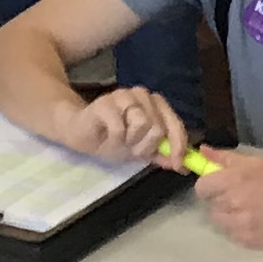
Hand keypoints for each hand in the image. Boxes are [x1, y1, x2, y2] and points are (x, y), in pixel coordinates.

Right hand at [54, 85, 191, 164]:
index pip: (174, 124)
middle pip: (158, 127)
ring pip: (142, 123)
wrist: (81, 133)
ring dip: (130, 142)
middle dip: (146, 147)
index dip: (179, 146)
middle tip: (132, 150)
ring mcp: (123, 95)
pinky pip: (119, 128)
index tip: (179, 166)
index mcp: (155, 104)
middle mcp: (142, 95)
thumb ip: (160, 154)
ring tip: (119, 142)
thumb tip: (181, 166)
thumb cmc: (112, 139)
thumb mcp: (140, 150)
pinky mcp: (105, 102)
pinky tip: (107, 138)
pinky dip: (115, 140)